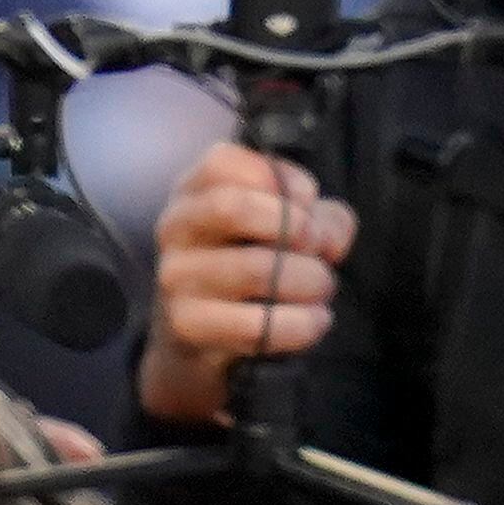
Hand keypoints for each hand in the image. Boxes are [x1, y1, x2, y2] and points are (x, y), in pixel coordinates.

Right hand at [133, 143, 355, 426]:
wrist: (202, 341)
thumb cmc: (250, 265)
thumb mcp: (287, 227)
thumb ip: (320, 218)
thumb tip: (328, 237)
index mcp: (194, 189)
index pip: (224, 163)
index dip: (282, 179)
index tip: (310, 204)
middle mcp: (175, 226)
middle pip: (234, 208)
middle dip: (295, 229)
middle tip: (322, 253)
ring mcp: (175, 277)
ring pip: (254, 269)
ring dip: (309, 281)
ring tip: (324, 289)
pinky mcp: (186, 326)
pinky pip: (253, 325)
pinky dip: (298, 324)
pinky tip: (316, 321)